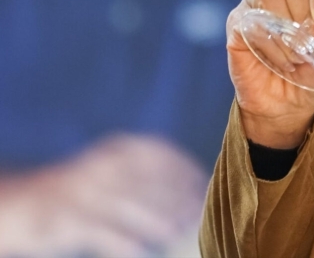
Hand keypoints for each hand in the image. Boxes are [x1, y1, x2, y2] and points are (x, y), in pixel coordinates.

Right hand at [0, 134, 207, 256]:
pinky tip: (141, 251)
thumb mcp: (118, 169)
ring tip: (176, 233)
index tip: (204, 184)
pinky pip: (105, 233)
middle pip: (150, 180)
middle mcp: (101, 164)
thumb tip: (199, 188)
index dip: (185, 168)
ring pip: (131, 207)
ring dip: (159, 222)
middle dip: (178, 199)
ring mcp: (84, 191)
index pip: (159, 152)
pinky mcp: (67, 220)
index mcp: (117, 148)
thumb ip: (151, 174)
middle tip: (198, 214)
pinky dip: (126, 244)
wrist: (26, 202)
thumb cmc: (88, 190)